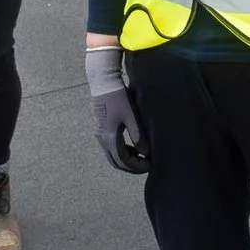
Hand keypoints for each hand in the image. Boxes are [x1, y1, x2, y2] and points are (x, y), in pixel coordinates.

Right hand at [86, 46, 148, 173]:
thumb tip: (146, 153)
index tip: (150, 165)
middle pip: (115, 161)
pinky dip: (121, 151)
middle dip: (131, 167)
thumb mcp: (131, 116)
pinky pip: (109, 146)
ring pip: (112, 155)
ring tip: (141, 157)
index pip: (123, 161)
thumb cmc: (118, 97)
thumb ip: (138, 136)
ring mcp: (99, 133)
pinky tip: (132, 147)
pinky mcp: (99, 127)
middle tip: (146, 166)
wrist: (103, 82)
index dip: (137, 166)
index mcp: (109, 137)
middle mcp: (101, 138)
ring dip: (125, 159)